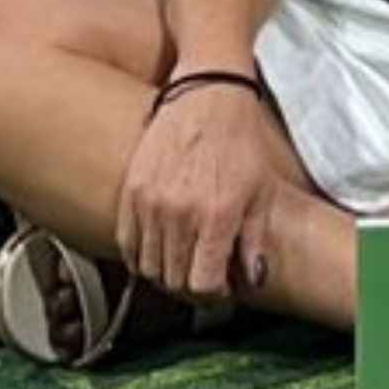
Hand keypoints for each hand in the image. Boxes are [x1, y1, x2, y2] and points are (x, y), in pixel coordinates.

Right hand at [113, 83, 291, 303]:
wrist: (209, 94)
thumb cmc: (239, 140)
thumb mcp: (261, 192)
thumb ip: (255, 241)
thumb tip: (253, 279)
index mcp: (217, 215)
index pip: (202, 285)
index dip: (212, 294)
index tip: (219, 288)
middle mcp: (180, 212)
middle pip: (173, 280)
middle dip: (190, 286)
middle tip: (202, 276)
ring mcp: (151, 201)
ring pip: (148, 266)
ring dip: (165, 272)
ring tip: (182, 262)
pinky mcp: (131, 190)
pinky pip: (126, 242)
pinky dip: (139, 254)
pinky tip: (157, 248)